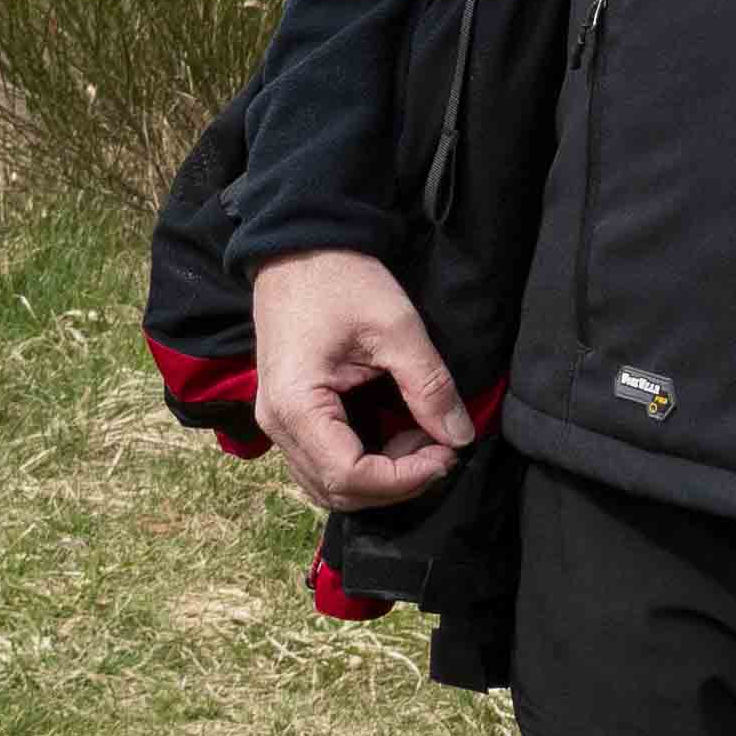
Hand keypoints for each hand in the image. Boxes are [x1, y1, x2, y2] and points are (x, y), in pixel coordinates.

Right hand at [249, 249, 473, 514]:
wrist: (298, 245)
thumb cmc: (341, 278)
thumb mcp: (396, 326)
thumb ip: (429, 386)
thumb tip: (459, 437)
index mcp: (297, 405)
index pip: (349, 476)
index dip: (405, 478)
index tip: (446, 454)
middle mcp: (277, 425)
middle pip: (337, 490)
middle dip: (396, 482)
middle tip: (440, 449)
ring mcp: (276, 422)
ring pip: (327, 483)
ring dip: (379, 477)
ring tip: (419, 440)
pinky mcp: (286, 414)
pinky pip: (320, 461)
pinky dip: (361, 463)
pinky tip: (393, 434)